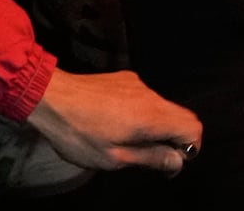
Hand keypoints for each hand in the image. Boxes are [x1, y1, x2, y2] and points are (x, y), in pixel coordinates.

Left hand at [25, 71, 200, 173]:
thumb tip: (178, 161)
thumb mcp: (113, 158)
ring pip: (162, 107)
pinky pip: (145, 98)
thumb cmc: (79, 134)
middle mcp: (151, 95)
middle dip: (174, 139)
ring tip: (127, 142)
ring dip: (156, 127)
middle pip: (180, 115)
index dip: (190, 149)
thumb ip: (151, 158)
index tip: (169, 164)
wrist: (50, 96)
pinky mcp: (124, 78)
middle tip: (150, 158)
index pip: (193, 127)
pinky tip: (116, 123)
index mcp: (152, 117)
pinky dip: (142, 114)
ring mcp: (138, 84)